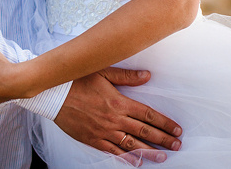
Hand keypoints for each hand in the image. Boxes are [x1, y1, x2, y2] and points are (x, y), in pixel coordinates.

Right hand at [55, 68, 181, 165]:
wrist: (54, 94)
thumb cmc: (77, 80)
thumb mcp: (102, 72)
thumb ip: (126, 76)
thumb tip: (147, 75)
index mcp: (119, 102)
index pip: (148, 114)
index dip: (165, 123)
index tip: (177, 129)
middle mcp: (115, 119)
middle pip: (145, 131)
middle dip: (163, 139)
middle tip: (177, 145)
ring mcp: (104, 131)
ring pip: (132, 145)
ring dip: (150, 152)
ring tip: (163, 157)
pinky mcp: (93, 139)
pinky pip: (113, 151)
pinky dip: (127, 158)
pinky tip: (137, 162)